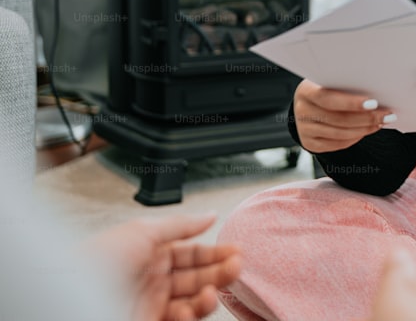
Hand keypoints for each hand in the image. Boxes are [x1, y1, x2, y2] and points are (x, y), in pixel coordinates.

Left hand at [86, 213, 240, 320]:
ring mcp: (152, 305)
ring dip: (209, 294)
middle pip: (197, 277)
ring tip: (212, 290)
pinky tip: (194, 305)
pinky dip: (193, 314)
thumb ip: (180, 225)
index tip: (236, 251)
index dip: (215, 252)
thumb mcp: (141, 231)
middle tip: (236, 266)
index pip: (192, 254)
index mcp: (151, 255)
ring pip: (193, 302)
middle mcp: (153, 280)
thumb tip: (210, 215)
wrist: (68, 297)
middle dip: (219, 271)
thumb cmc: (95, 261)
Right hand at [293, 79, 396, 152]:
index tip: (374, 103)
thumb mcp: (332, 82)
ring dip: (364, 129)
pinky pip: (337, 144)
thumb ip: (347, 85)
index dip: (351, 103)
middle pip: (337, 118)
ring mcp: (304, 129)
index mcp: (305, 90)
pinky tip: (367, 130)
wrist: (310, 104)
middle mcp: (301, 110)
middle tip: (387, 115)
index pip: (327, 98)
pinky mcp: (310, 143)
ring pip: (339, 133)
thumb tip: (378, 90)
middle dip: (366, 118)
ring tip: (381, 122)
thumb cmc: (328, 88)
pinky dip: (355, 138)